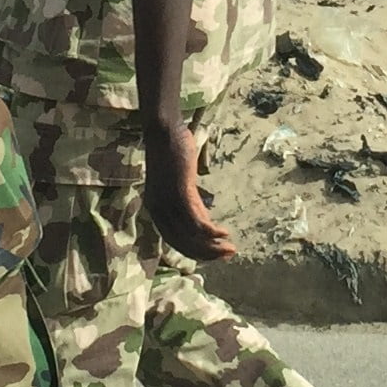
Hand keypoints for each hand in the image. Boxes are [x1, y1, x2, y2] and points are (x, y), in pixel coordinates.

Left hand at [141, 118, 237, 262]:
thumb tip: (205, 221)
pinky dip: (212, 231)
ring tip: (230, 248)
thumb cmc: (172, 153)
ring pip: (192, 236)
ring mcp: (169, 203)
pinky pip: (197, 221)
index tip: (215, 256)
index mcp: (156, 210)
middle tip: (228, 255)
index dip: (196, 253)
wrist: (163, 131)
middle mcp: (159, 211)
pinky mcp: (180, 193)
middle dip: (207, 254)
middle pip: (184, 243)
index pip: (176, 242)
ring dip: (213, 246)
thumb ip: (190, 203)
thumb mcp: (180, 184)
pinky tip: (225, 232)